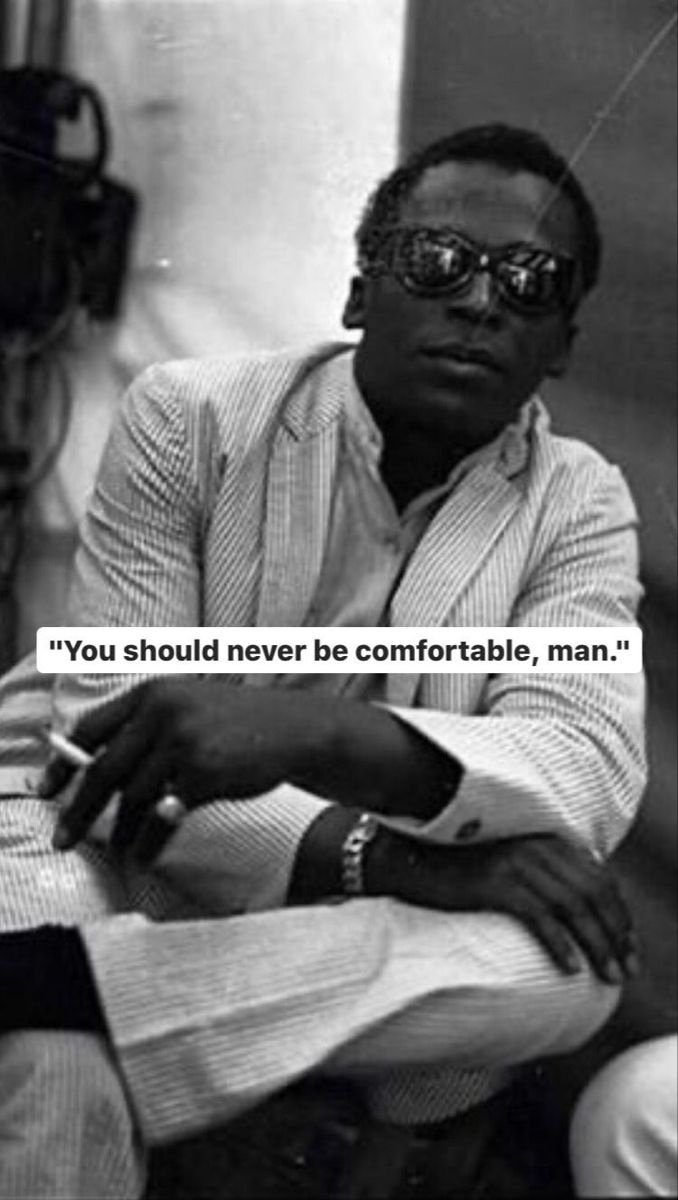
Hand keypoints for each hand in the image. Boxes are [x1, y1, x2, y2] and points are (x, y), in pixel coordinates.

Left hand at [43, 679, 322, 857]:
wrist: (296, 731)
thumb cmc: (238, 726)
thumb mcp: (188, 709)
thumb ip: (145, 730)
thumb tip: (94, 772)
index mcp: (153, 693)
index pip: (90, 728)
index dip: (63, 763)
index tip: (47, 791)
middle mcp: (163, 711)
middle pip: (103, 769)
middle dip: (79, 809)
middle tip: (62, 837)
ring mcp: (183, 741)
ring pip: (133, 797)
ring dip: (122, 830)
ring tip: (119, 848)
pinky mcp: (204, 772)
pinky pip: (163, 815)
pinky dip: (151, 840)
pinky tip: (146, 853)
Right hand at [366, 830, 638, 984]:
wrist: (410, 862)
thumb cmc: (459, 871)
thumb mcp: (508, 867)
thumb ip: (542, 877)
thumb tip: (574, 910)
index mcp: (545, 840)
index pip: (599, 876)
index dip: (619, 913)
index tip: (628, 946)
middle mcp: (536, 846)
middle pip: (594, 891)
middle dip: (616, 932)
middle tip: (625, 968)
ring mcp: (515, 862)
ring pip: (573, 906)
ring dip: (597, 944)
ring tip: (608, 975)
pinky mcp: (496, 882)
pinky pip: (540, 916)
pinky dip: (560, 943)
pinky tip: (571, 968)